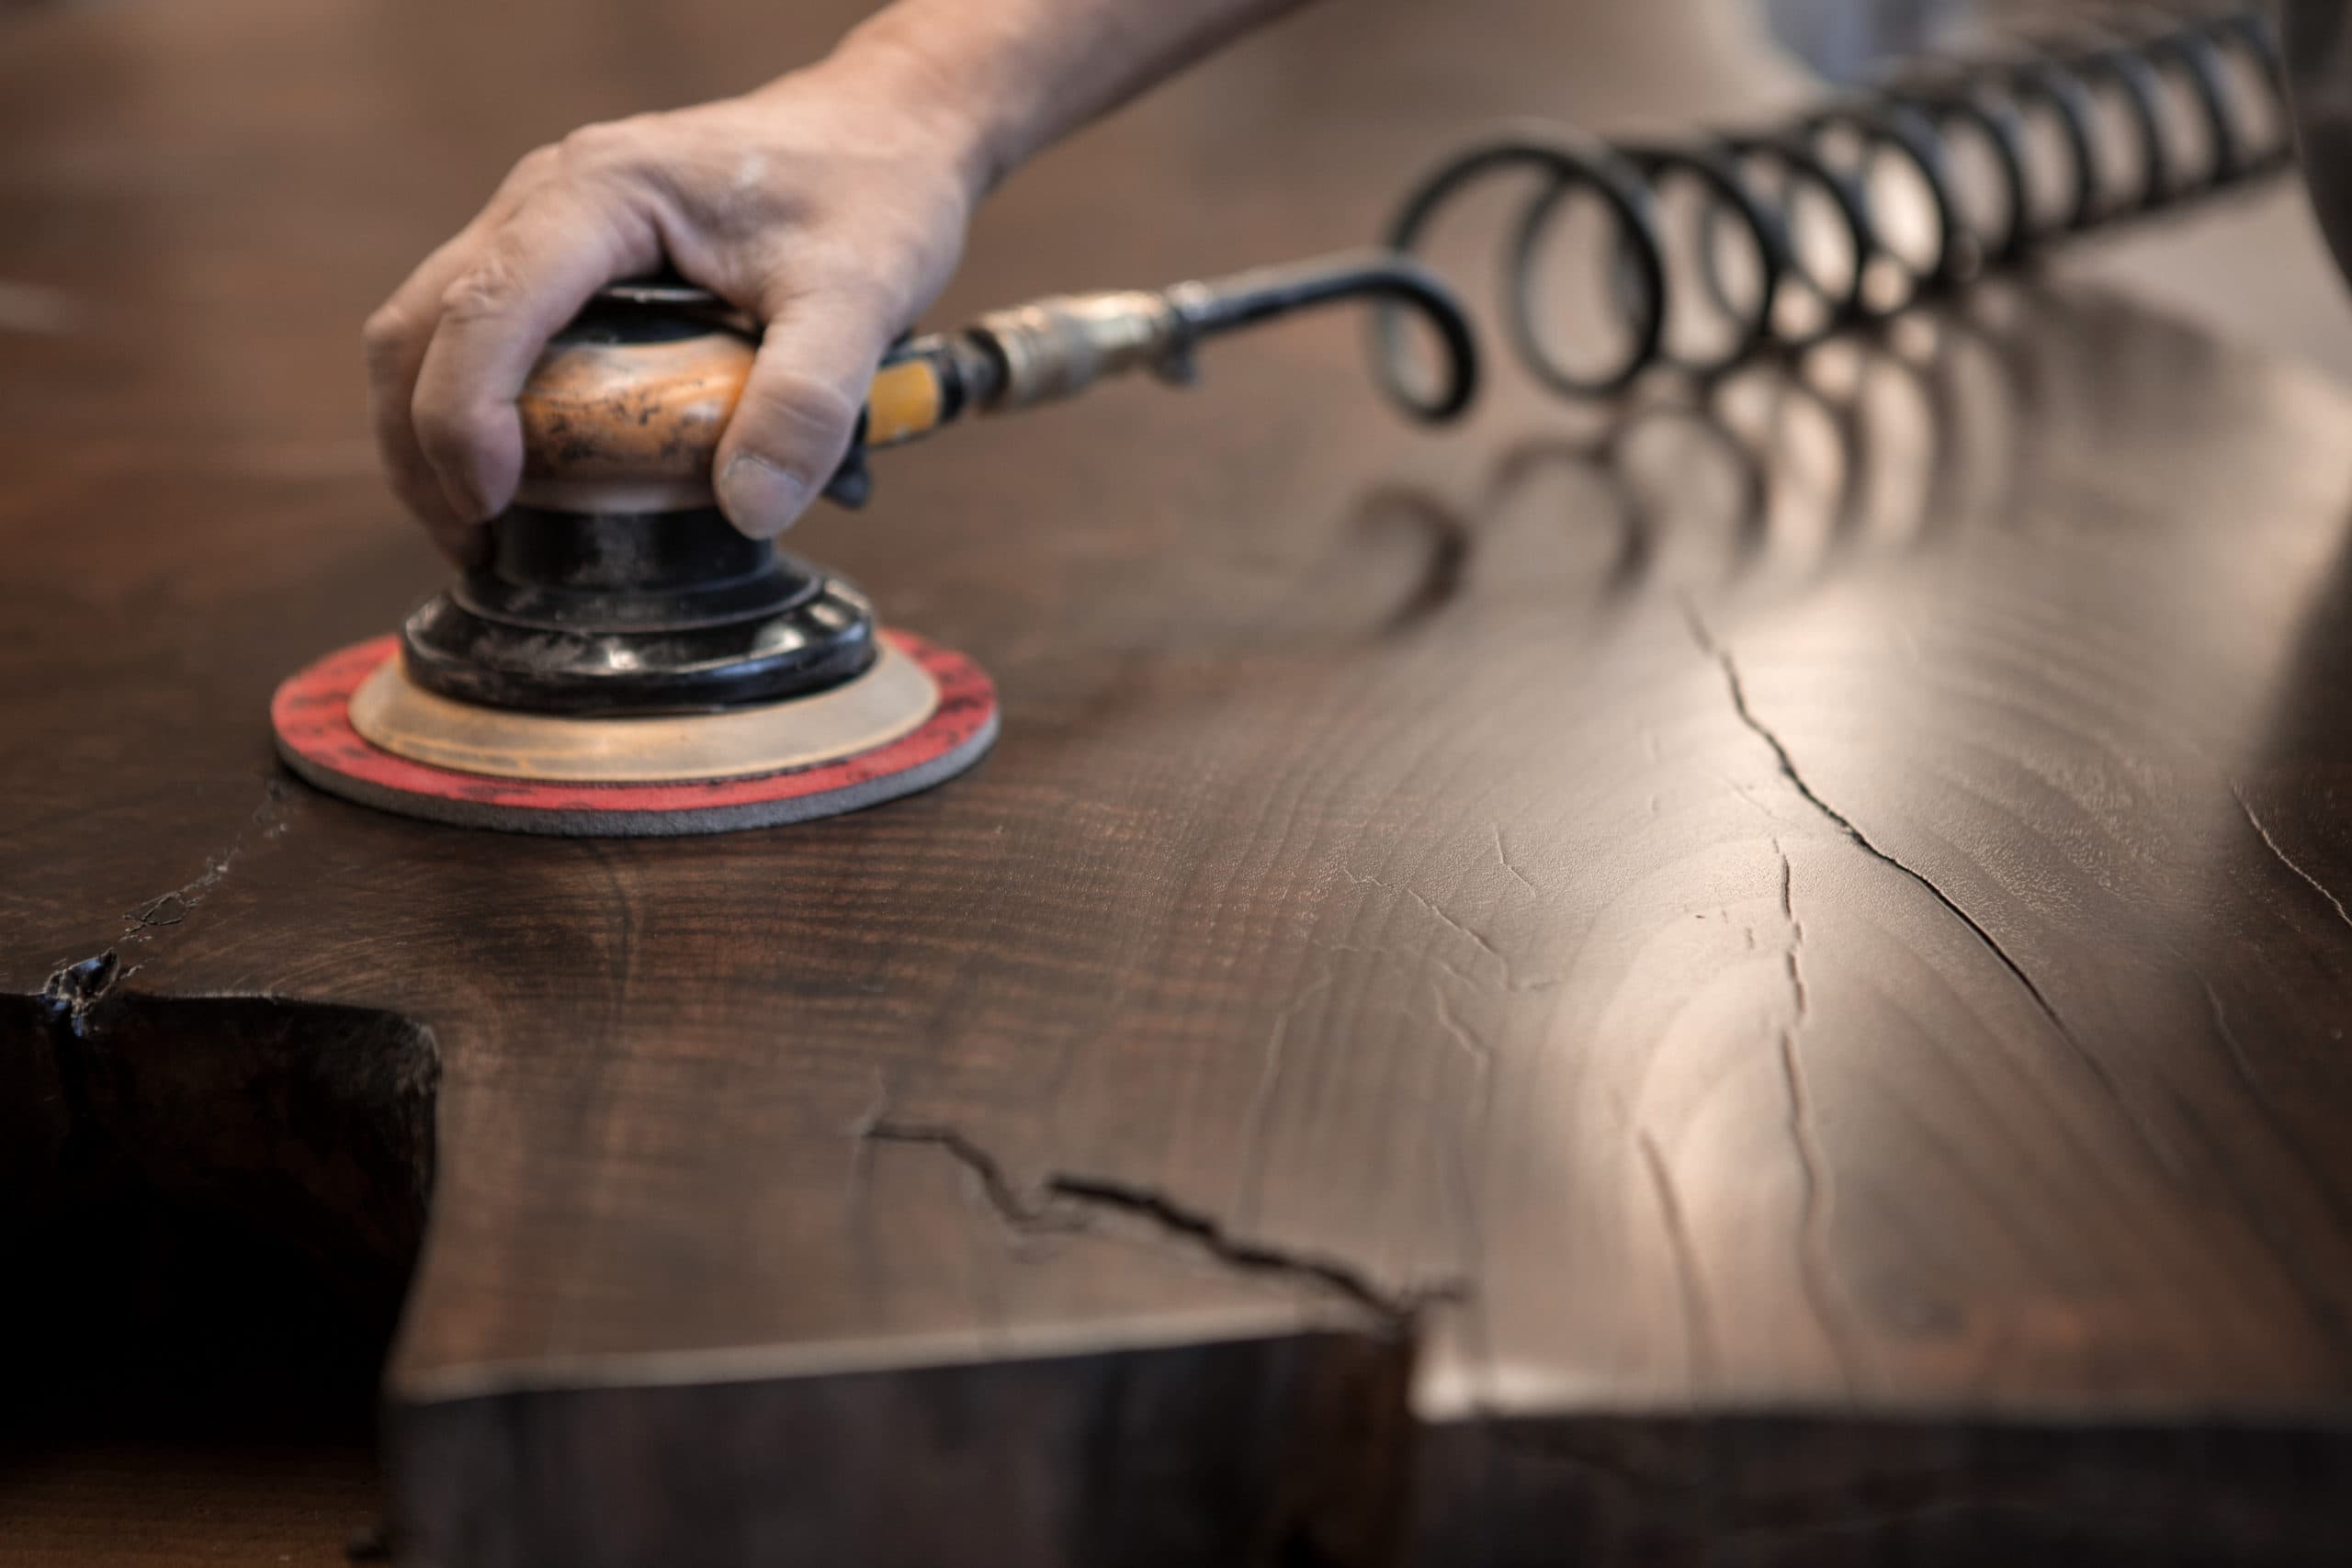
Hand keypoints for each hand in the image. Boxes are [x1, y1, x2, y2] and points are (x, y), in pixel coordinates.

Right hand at [364, 53, 984, 561]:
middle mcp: (548, 197)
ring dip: (434, 431)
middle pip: (424, 323)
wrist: (887, 130)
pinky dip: (478, 407)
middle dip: (422, 442)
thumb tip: (750, 509)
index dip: (462, 417)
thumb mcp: (861, 298)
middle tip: (472, 543)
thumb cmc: (870, 192)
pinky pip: (486, 331)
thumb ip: (811, 402)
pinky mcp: (569, 258)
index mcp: (600, 192)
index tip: (489, 507)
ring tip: (481, 530)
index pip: (484, 309)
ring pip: (435, 327)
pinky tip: (523, 480)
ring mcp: (548, 224)